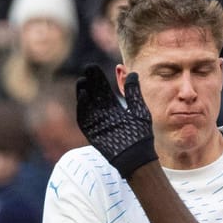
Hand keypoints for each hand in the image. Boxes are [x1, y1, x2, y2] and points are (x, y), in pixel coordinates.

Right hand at [75, 64, 157, 178]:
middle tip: (87, 68)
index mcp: (114, 107)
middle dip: (90, 82)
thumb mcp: (138, 109)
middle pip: (93, 94)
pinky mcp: (92, 132)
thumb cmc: (141, 134)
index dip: (98, 78)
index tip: (93, 67)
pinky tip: (83, 95)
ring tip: (82, 80)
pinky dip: (82, 107)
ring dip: (83, 92)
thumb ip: (133, 92)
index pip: (103, 89)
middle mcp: (103, 113)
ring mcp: (97, 122)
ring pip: (86, 104)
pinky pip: (84, 118)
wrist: (137, 155)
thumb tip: (132, 73)